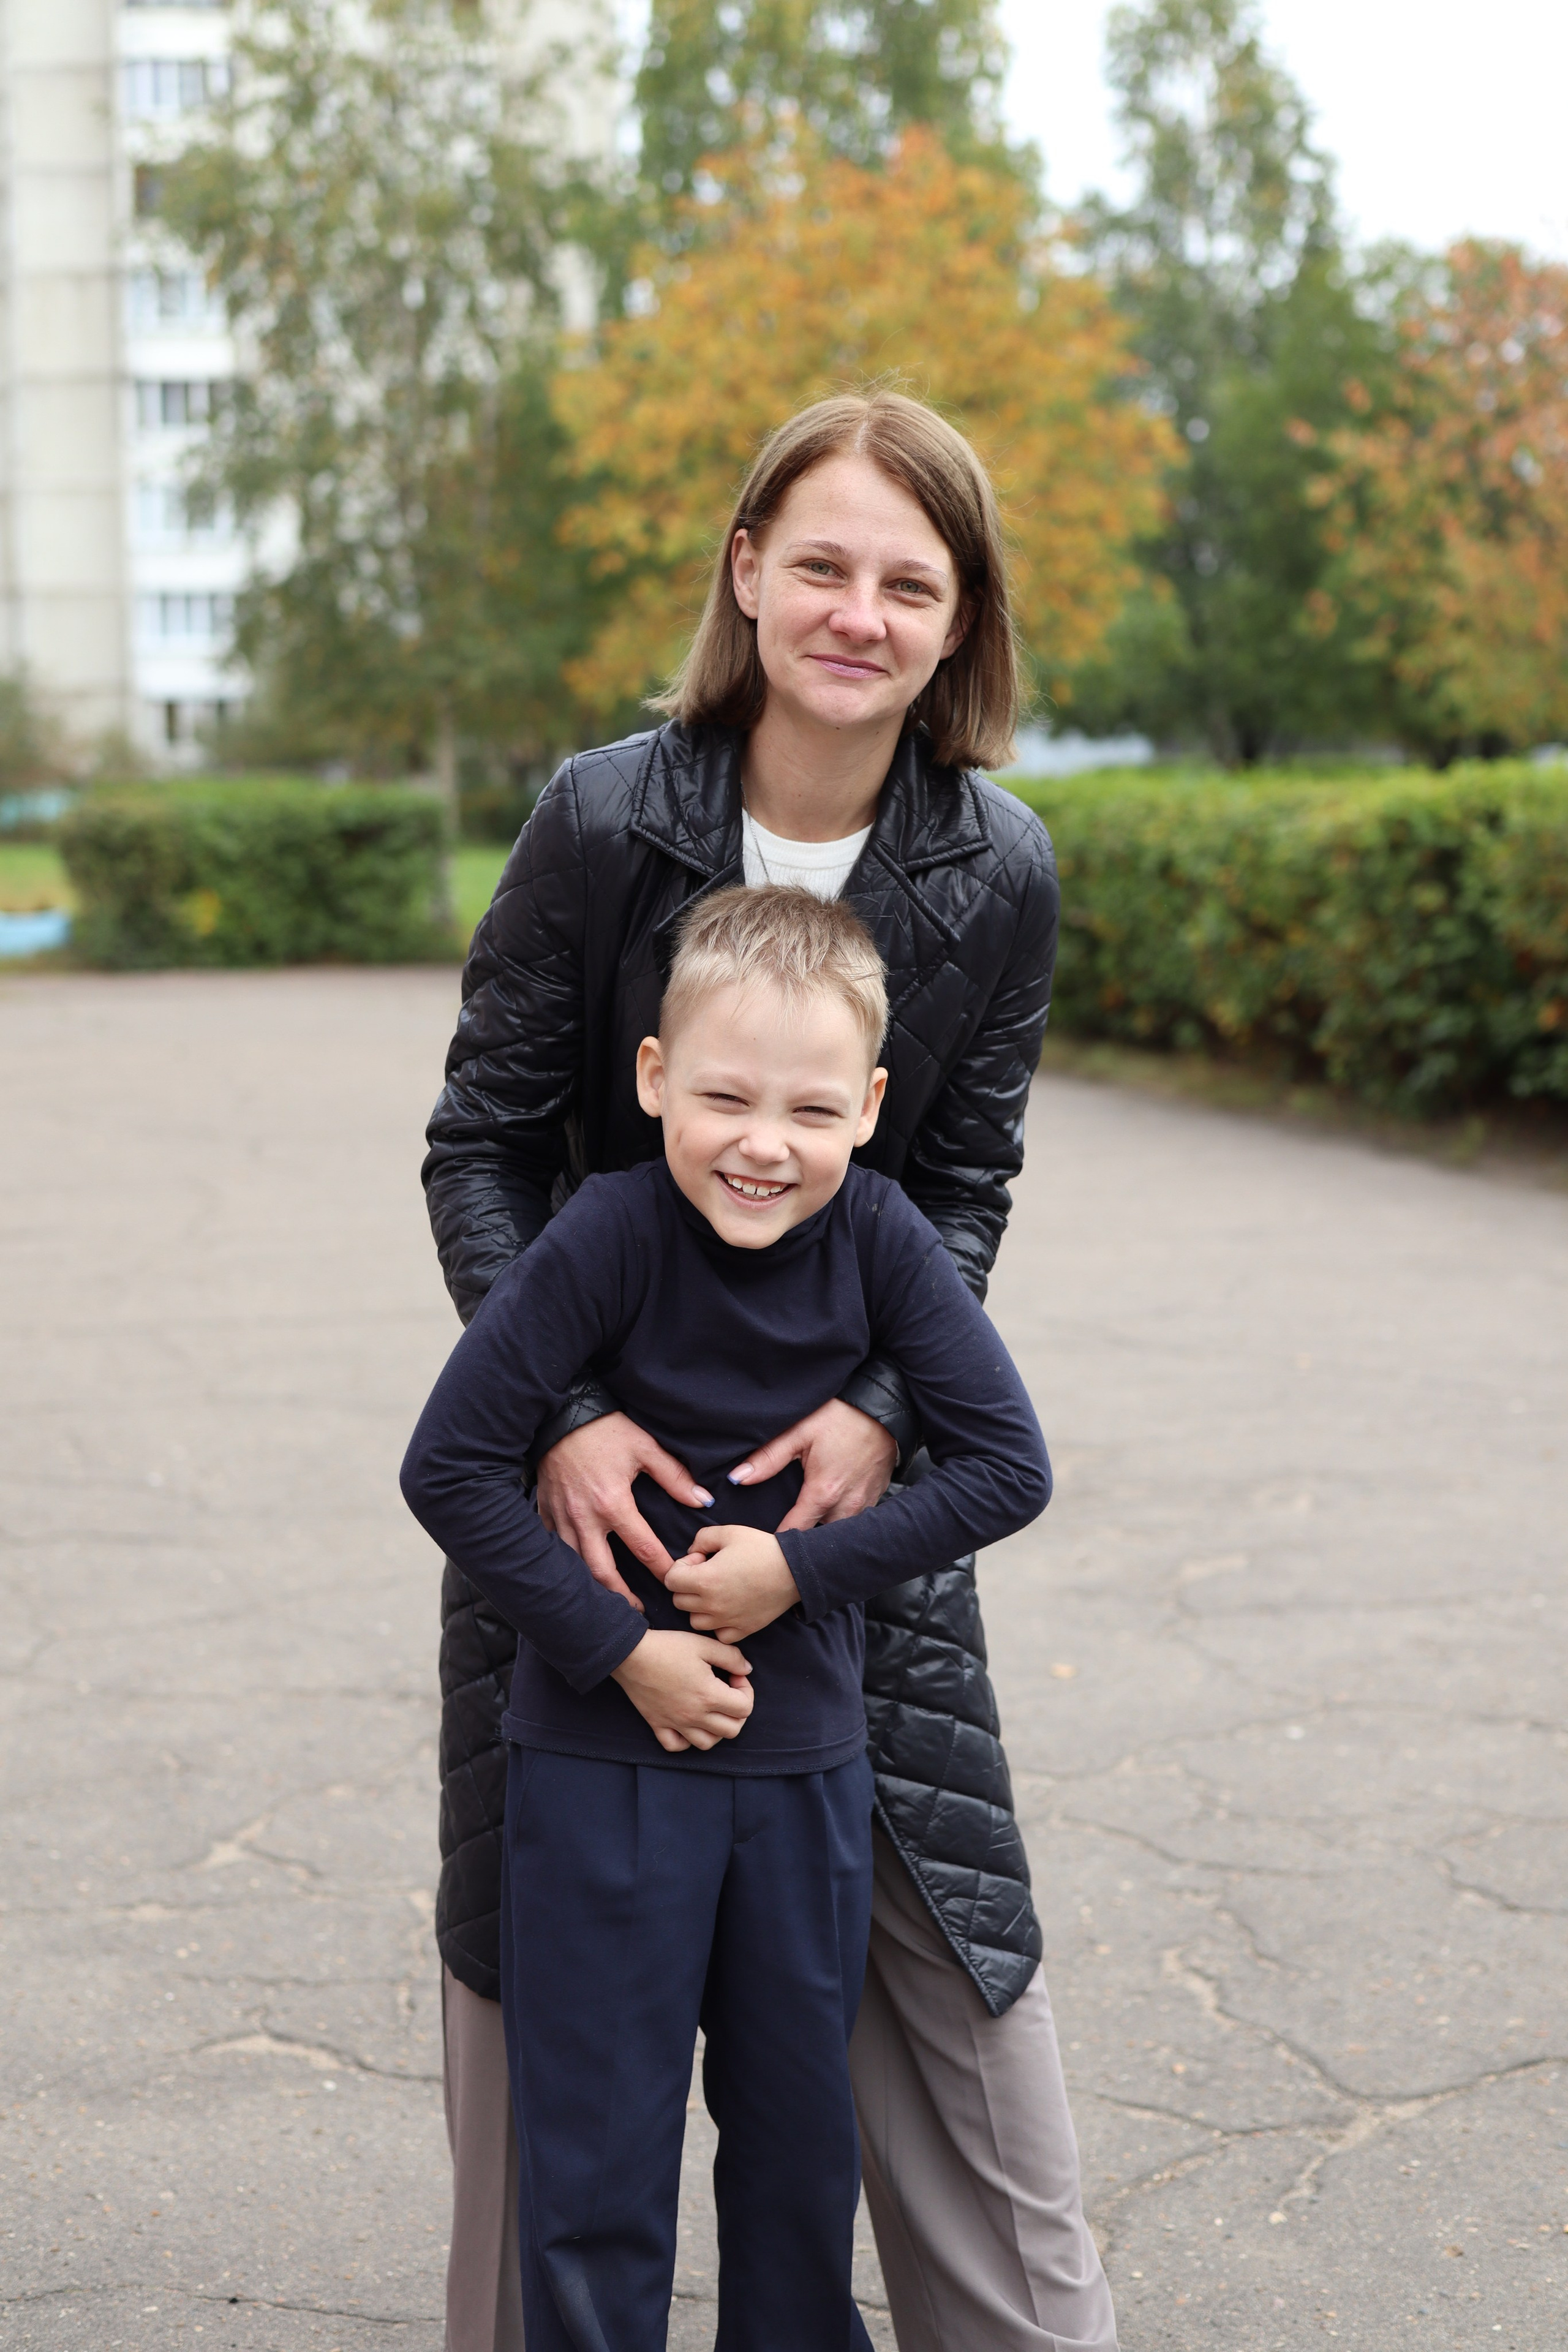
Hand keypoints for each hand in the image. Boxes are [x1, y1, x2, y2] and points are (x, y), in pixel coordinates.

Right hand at [536, 1412, 713, 1607]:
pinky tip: (578, 1575)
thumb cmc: (605, 1430)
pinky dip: (566, 1566)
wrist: (561, 1415)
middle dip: (621, 1596)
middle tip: (637, 1611)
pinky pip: (554, 1549)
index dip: (663, 1569)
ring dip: (594, 1587)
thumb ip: (674, 1476)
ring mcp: (561, 1518)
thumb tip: (702, 1500)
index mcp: (613, 1503)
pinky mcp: (545, 1513)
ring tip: (610, 1601)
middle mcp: (585, 1518)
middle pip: (603, 1572)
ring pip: (575, 1566)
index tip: (676, 1581)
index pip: (643, 1548)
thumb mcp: (644, 1447)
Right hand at [610, 1630, 753, 1752]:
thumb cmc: (667, 1647)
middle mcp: (694, 1715)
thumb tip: (747, 1669)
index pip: (745, 1708)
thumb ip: (731, 1657)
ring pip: (707, 1743)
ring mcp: (675, 1723)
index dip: (746, 1690)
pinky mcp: (658, 1724)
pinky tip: (688, 1724)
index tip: (734, 1675)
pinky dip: (686, 1740)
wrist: (630, 1654)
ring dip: (717, 1729)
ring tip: (713, 1710)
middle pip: (732, 1730)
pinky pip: (676, 1745)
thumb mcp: (703, 1644)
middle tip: (729, 1693)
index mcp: (709, 1696)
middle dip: (738, 1712)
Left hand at [667, 1526, 801, 1643]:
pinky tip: (729, 1609)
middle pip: (679, 1601)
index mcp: (705, 1580)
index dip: (681, 1567)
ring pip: (695, 1621)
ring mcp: (727, 1621)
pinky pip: (718, 1634)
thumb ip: (701, 1538)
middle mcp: (712, 1604)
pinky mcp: (742, 1631)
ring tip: (716, 1593)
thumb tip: (691, 1551)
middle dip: (687, 1586)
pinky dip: (718, 1624)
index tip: (700, 1560)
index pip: (670, 1580)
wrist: (795, 1571)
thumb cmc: (762, 1549)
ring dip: (699, 1607)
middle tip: (708, 1574)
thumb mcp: (729, 1532)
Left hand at [728, 1398, 895, 1533]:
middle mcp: (846, 1505)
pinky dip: (842, 1519)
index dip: (777, 1540)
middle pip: (819, 1537)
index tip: (763, 1542)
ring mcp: (865, 1503)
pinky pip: (856, 1520)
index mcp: (823, 1492)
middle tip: (783, 1532)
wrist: (884, 1407)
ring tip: (807, 1523)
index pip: (794, 1532)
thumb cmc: (842, 1417)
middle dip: (802, 1538)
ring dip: (824, 1529)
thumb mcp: (800, 1431)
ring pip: (839, 1531)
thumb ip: (768, 1457)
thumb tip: (738, 1478)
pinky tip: (832, 1508)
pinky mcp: (877, 1497)